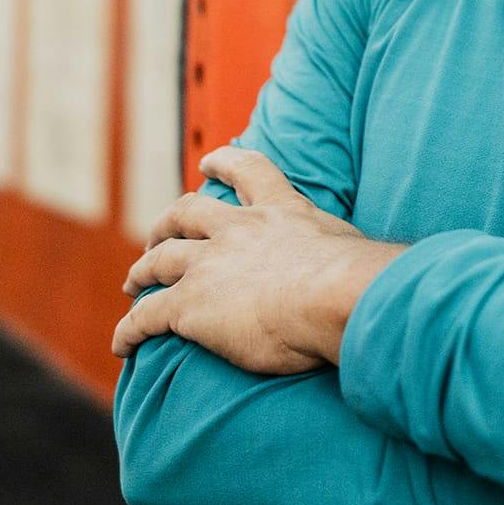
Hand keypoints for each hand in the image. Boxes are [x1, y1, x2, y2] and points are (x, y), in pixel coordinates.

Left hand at [111, 146, 403, 371]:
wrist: (334, 296)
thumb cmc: (357, 282)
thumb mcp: (354, 253)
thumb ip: (349, 257)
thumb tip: (382, 274)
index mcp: (280, 210)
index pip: (248, 170)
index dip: (224, 162)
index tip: (208, 159)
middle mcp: (237, 230)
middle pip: (187, 214)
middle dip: (166, 223)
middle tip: (157, 234)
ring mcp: (209, 265)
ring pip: (159, 260)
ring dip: (142, 270)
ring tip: (133, 281)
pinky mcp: (189, 305)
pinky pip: (147, 316)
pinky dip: (130, 330)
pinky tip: (121, 345)